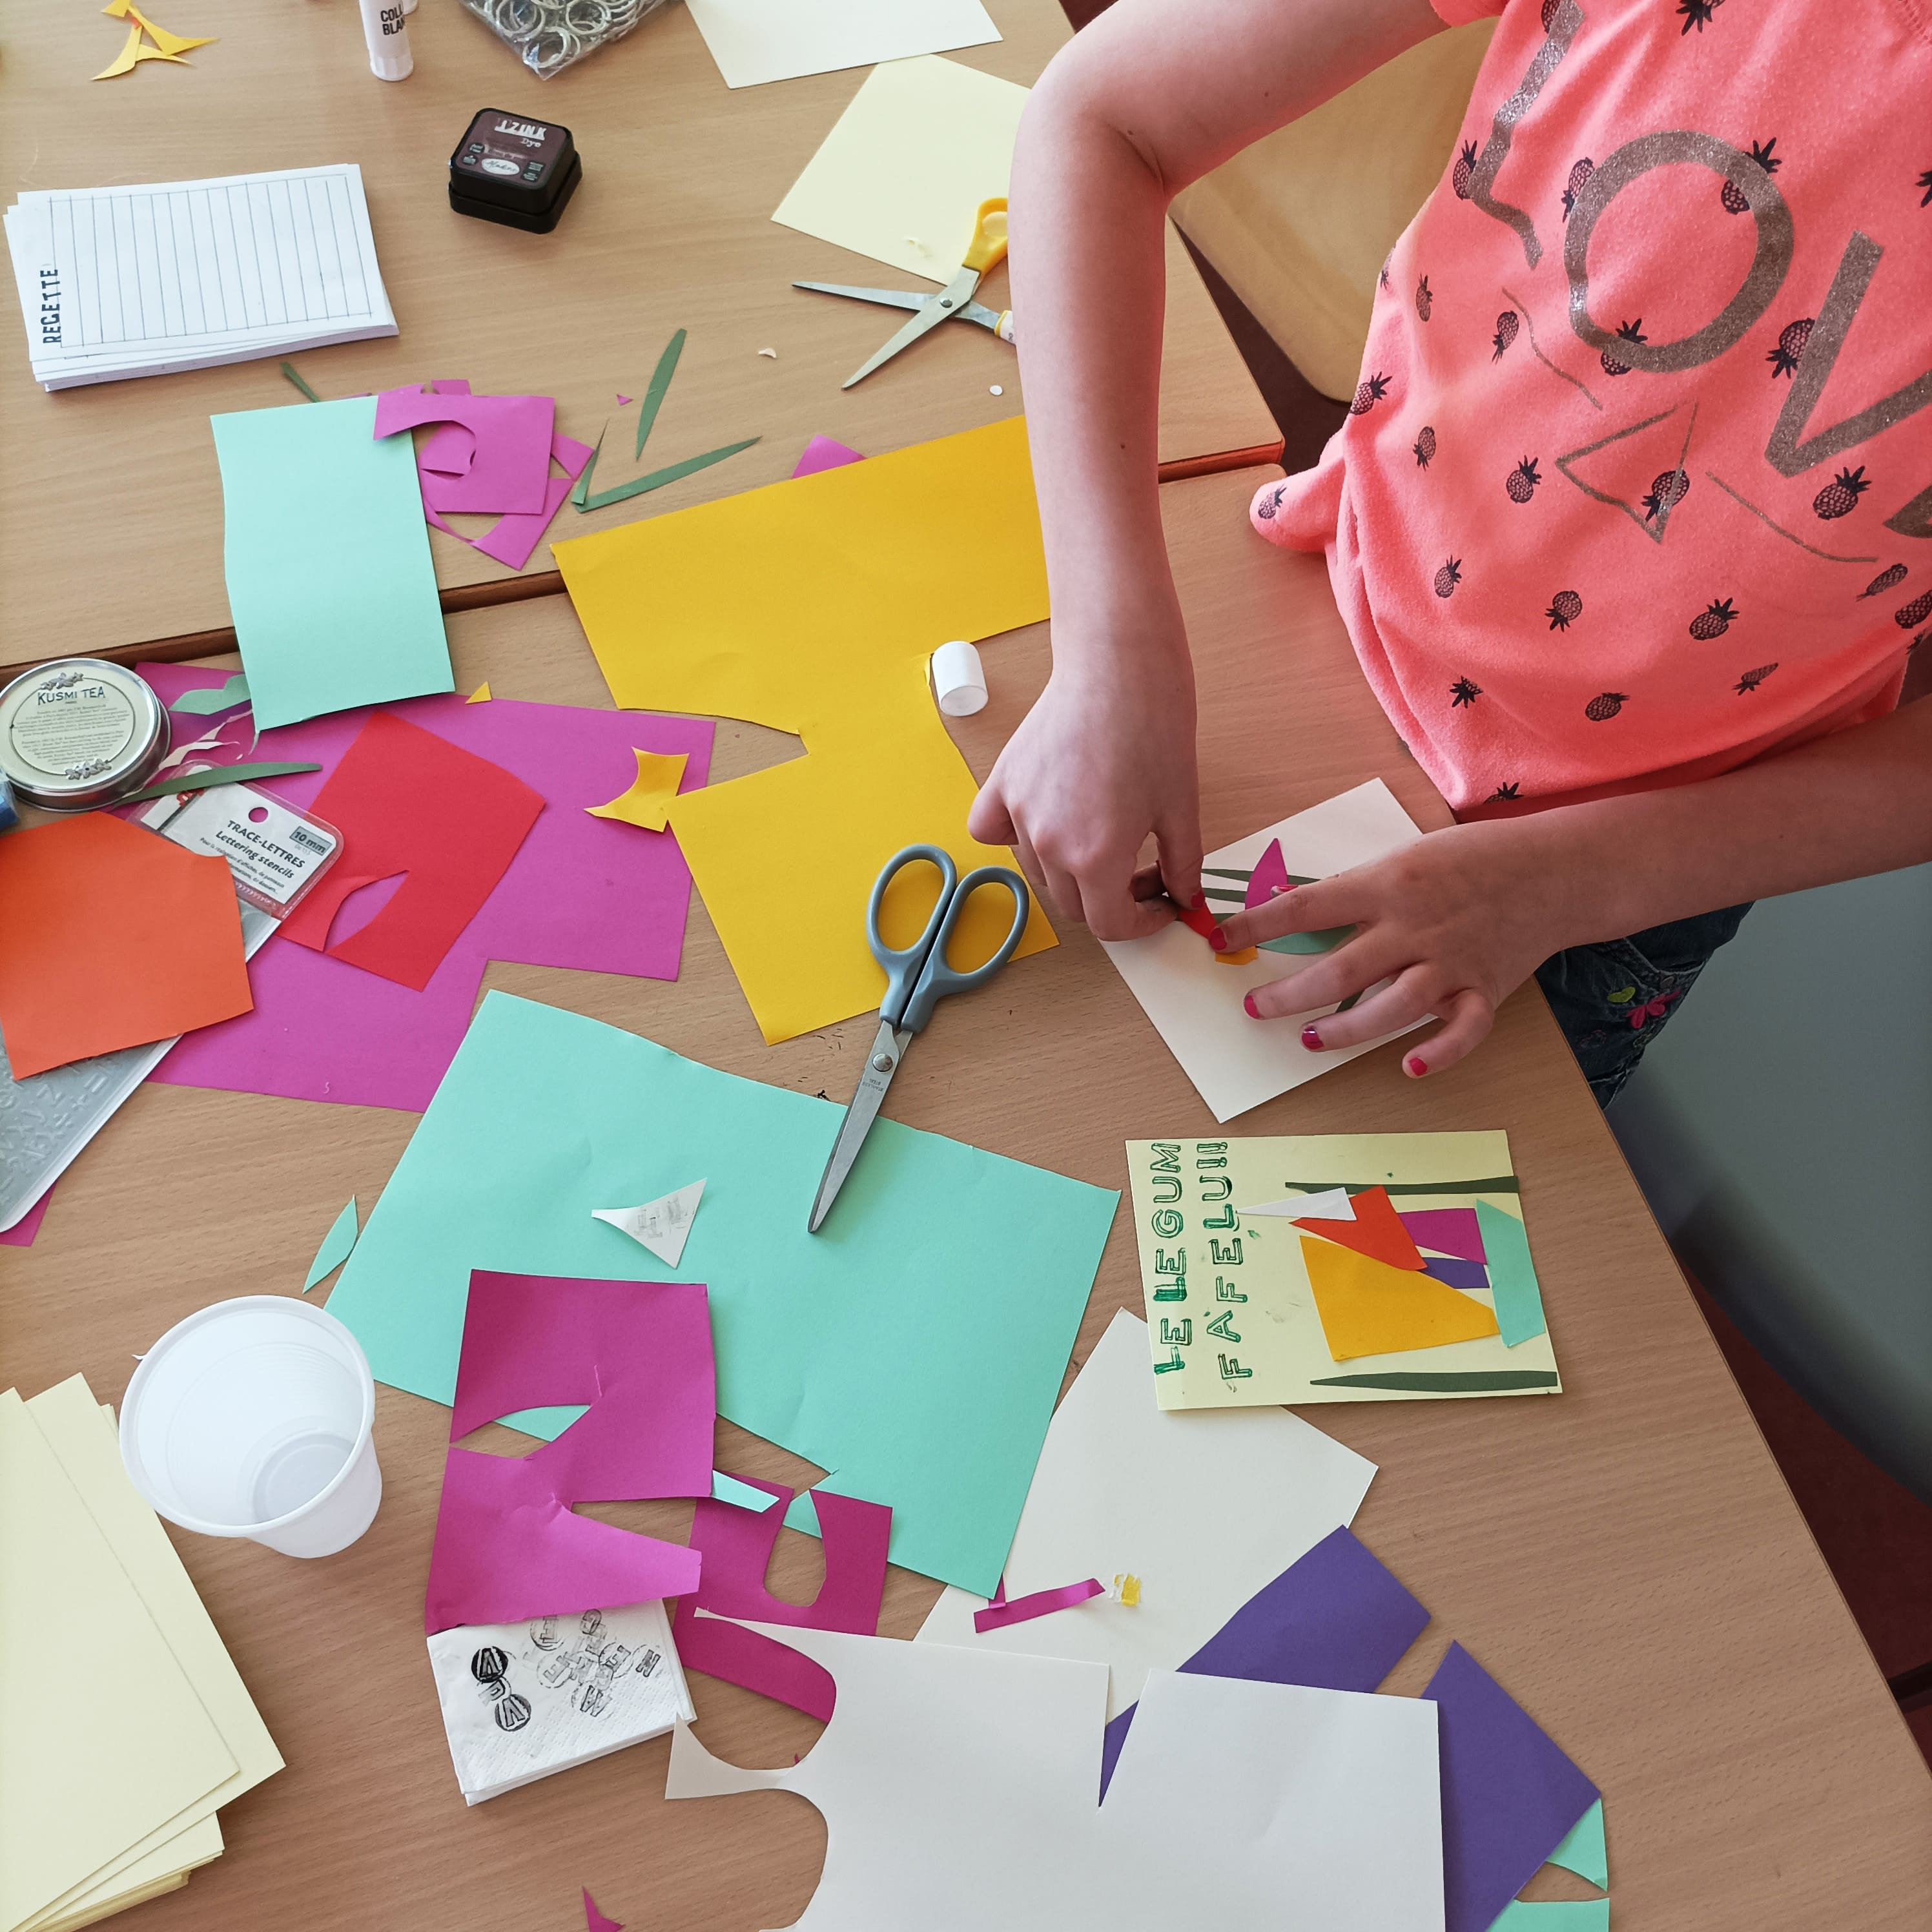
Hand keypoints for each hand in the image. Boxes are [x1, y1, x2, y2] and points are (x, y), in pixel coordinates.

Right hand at [967, 636, 1202, 939]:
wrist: (1118, 665)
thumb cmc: (1154, 726)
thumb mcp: (1182, 805)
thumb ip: (1182, 864)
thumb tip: (1185, 898)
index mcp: (1097, 858)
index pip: (1109, 925)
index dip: (1142, 922)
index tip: (1160, 903)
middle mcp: (1049, 844)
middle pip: (1074, 905)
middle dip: (1112, 899)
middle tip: (1142, 869)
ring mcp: (1020, 813)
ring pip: (1039, 872)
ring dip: (1071, 872)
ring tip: (1102, 837)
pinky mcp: (1002, 783)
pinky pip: (992, 831)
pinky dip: (1014, 837)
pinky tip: (1045, 821)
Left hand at [1212, 818, 1577, 1076]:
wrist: (1552, 869)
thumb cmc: (1469, 860)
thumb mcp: (1403, 858)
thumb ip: (1353, 889)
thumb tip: (1290, 906)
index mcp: (1387, 884)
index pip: (1305, 908)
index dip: (1255, 927)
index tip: (1219, 942)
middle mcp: (1414, 926)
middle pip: (1338, 970)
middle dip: (1288, 995)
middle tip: (1255, 1008)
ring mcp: (1450, 961)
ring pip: (1389, 1006)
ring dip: (1344, 1029)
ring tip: (1309, 1040)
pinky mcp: (1484, 990)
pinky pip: (1462, 1030)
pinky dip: (1438, 1053)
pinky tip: (1409, 1068)